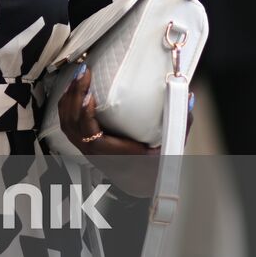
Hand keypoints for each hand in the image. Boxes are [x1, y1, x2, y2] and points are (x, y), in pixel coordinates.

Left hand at [57, 64, 194, 195]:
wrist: (142, 183)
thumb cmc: (155, 166)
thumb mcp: (171, 147)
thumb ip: (180, 123)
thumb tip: (188, 97)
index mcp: (113, 155)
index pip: (91, 136)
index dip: (86, 116)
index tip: (89, 96)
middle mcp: (95, 153)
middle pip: (73, 124)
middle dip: (75, 96)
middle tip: (83, 73)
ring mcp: (86, 149)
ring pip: (66, 123)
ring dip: (68, 97)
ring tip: (77, 76)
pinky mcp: (83, 143)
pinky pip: (68, 123)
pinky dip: (67, 105)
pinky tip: (73, 89)